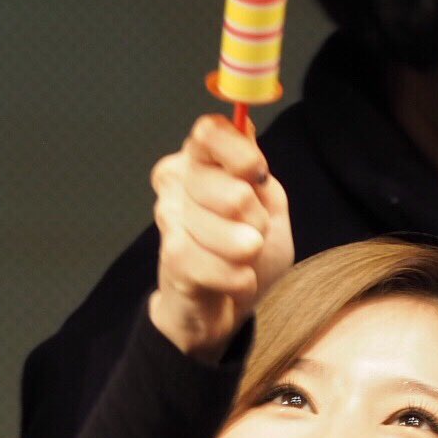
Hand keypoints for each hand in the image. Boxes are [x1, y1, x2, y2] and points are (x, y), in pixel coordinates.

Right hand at [147, 113, 292, 362]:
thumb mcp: (268, 206)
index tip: (257, 176)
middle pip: (233, 191)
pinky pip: (224, 266)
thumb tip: (245, 129)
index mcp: (200, 158)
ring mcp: (169, 218)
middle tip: (250, 234)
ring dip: (249, 254)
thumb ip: (258, 171)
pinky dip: (240, 280)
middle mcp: (176, 181)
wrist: (222, 308)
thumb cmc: (244, 253)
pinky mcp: (172, 257)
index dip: (240, 155)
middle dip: (256, 221)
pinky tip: (232, 281)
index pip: (210, 132)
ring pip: (231, 231)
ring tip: (238, 260)